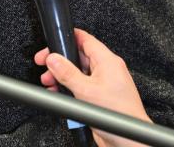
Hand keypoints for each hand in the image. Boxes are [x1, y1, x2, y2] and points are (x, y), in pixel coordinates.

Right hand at [34, 29, 150, 146]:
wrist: (128, 142)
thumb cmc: (118, 115)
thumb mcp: (85, 90)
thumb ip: (67, 73)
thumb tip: (53, 58)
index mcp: (108, 61)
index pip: (85, 40)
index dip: (67, 38)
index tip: (52, 43)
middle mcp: (107, 70)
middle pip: (79, 57)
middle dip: (60, 62)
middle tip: (45, 66)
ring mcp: (103, 84)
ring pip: (78, 73)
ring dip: (62, 77)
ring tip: (49, 82)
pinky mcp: (100, 98)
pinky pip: (81, 87)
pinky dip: (69, 89)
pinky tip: (60, 94)